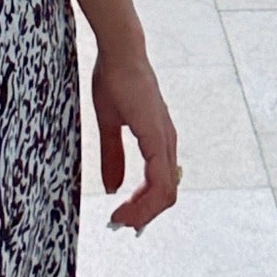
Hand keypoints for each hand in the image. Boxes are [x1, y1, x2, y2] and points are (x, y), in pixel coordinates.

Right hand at [91, 35, 178, 232]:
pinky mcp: (156, 136)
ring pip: (166, 192)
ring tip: (121, 219)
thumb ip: (113, 157)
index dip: (143, 206)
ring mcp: (164, 140)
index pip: (161, 186)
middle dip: (144, 215)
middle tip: (120, 223)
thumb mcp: (110, 125)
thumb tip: (113, 188)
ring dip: (144, 212)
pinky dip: (145, 200)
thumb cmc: (114, 81)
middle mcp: (167, 143)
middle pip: (167, 195)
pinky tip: (125, 205)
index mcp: (158, 140)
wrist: (118, 53)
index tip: (120, 217)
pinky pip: (159, 179)